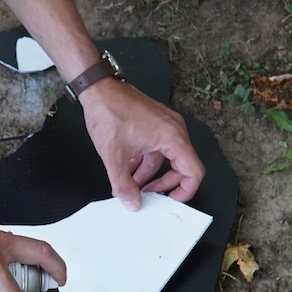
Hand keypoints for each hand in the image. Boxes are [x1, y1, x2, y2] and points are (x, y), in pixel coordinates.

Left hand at [80, 78, 204, 209]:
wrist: (98, 89)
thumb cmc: (109, 112)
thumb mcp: (114, 156)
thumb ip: (123, 184)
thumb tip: (132, 203)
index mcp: (173, 137)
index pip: (193, 172)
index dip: (185, 191)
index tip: (171, 202)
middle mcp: (174, 130)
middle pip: (180, 167)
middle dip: (162, 185)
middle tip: (146, 196)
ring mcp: (164, 126)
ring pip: (164, 159)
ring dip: (148, 174)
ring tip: (130, 186)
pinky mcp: (153, 124)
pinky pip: (155, 148)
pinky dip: (143, 161)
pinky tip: (127, 170)